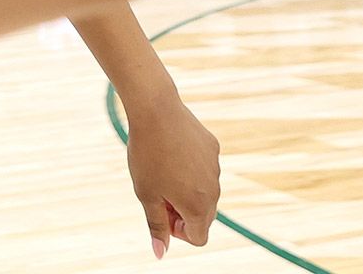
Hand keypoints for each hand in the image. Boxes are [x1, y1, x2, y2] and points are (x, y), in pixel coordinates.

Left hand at [122, 92, 220, 259]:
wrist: (156, 110)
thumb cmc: (147, 155)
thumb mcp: (146, 194)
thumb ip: (157, 225)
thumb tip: (161, 253)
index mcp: (198, 205)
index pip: (199, 237)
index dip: (178, 232)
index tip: (161, 212)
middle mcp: (214, 188)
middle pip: (204, 216)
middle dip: (183, 213)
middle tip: (159, 193)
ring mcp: (215, 166)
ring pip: (205, 191)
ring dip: (187, 191)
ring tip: (163, 170)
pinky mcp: (213, 147)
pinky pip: (205, 168)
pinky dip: (191, 169)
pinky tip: (171, 152)